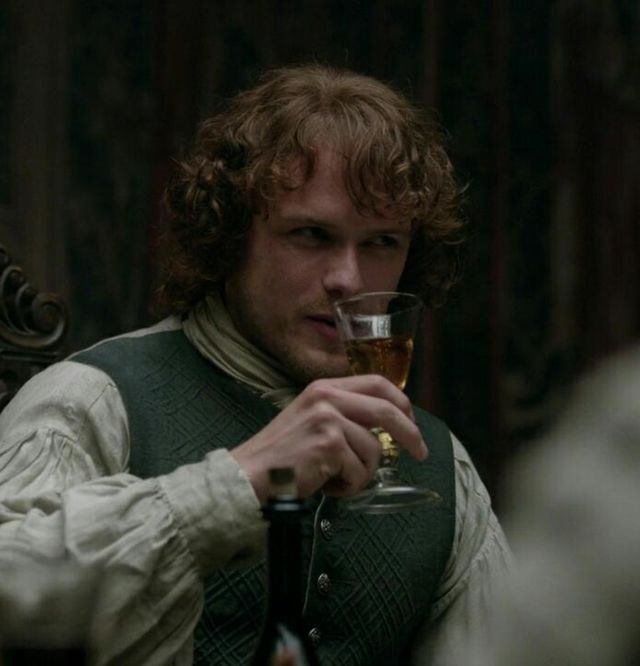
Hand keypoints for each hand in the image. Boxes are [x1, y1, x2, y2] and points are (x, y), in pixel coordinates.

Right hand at [230, 375, 427, 502]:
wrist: (249, 475)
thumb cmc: (281, 457)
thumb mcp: (311, 420)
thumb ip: (343, 415)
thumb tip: (383, 427)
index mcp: (324, 387)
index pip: (377, 382)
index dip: (401, 402)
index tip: (412, 422)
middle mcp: (327, 396)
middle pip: (387, 408)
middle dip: (410, 433)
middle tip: (420, 452)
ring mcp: (328, 419)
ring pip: (373, 449)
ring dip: (361, 473)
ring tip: (334, 479)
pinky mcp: (329, 444)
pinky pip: (360, 471)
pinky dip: (349, 487)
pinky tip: (326, 486)